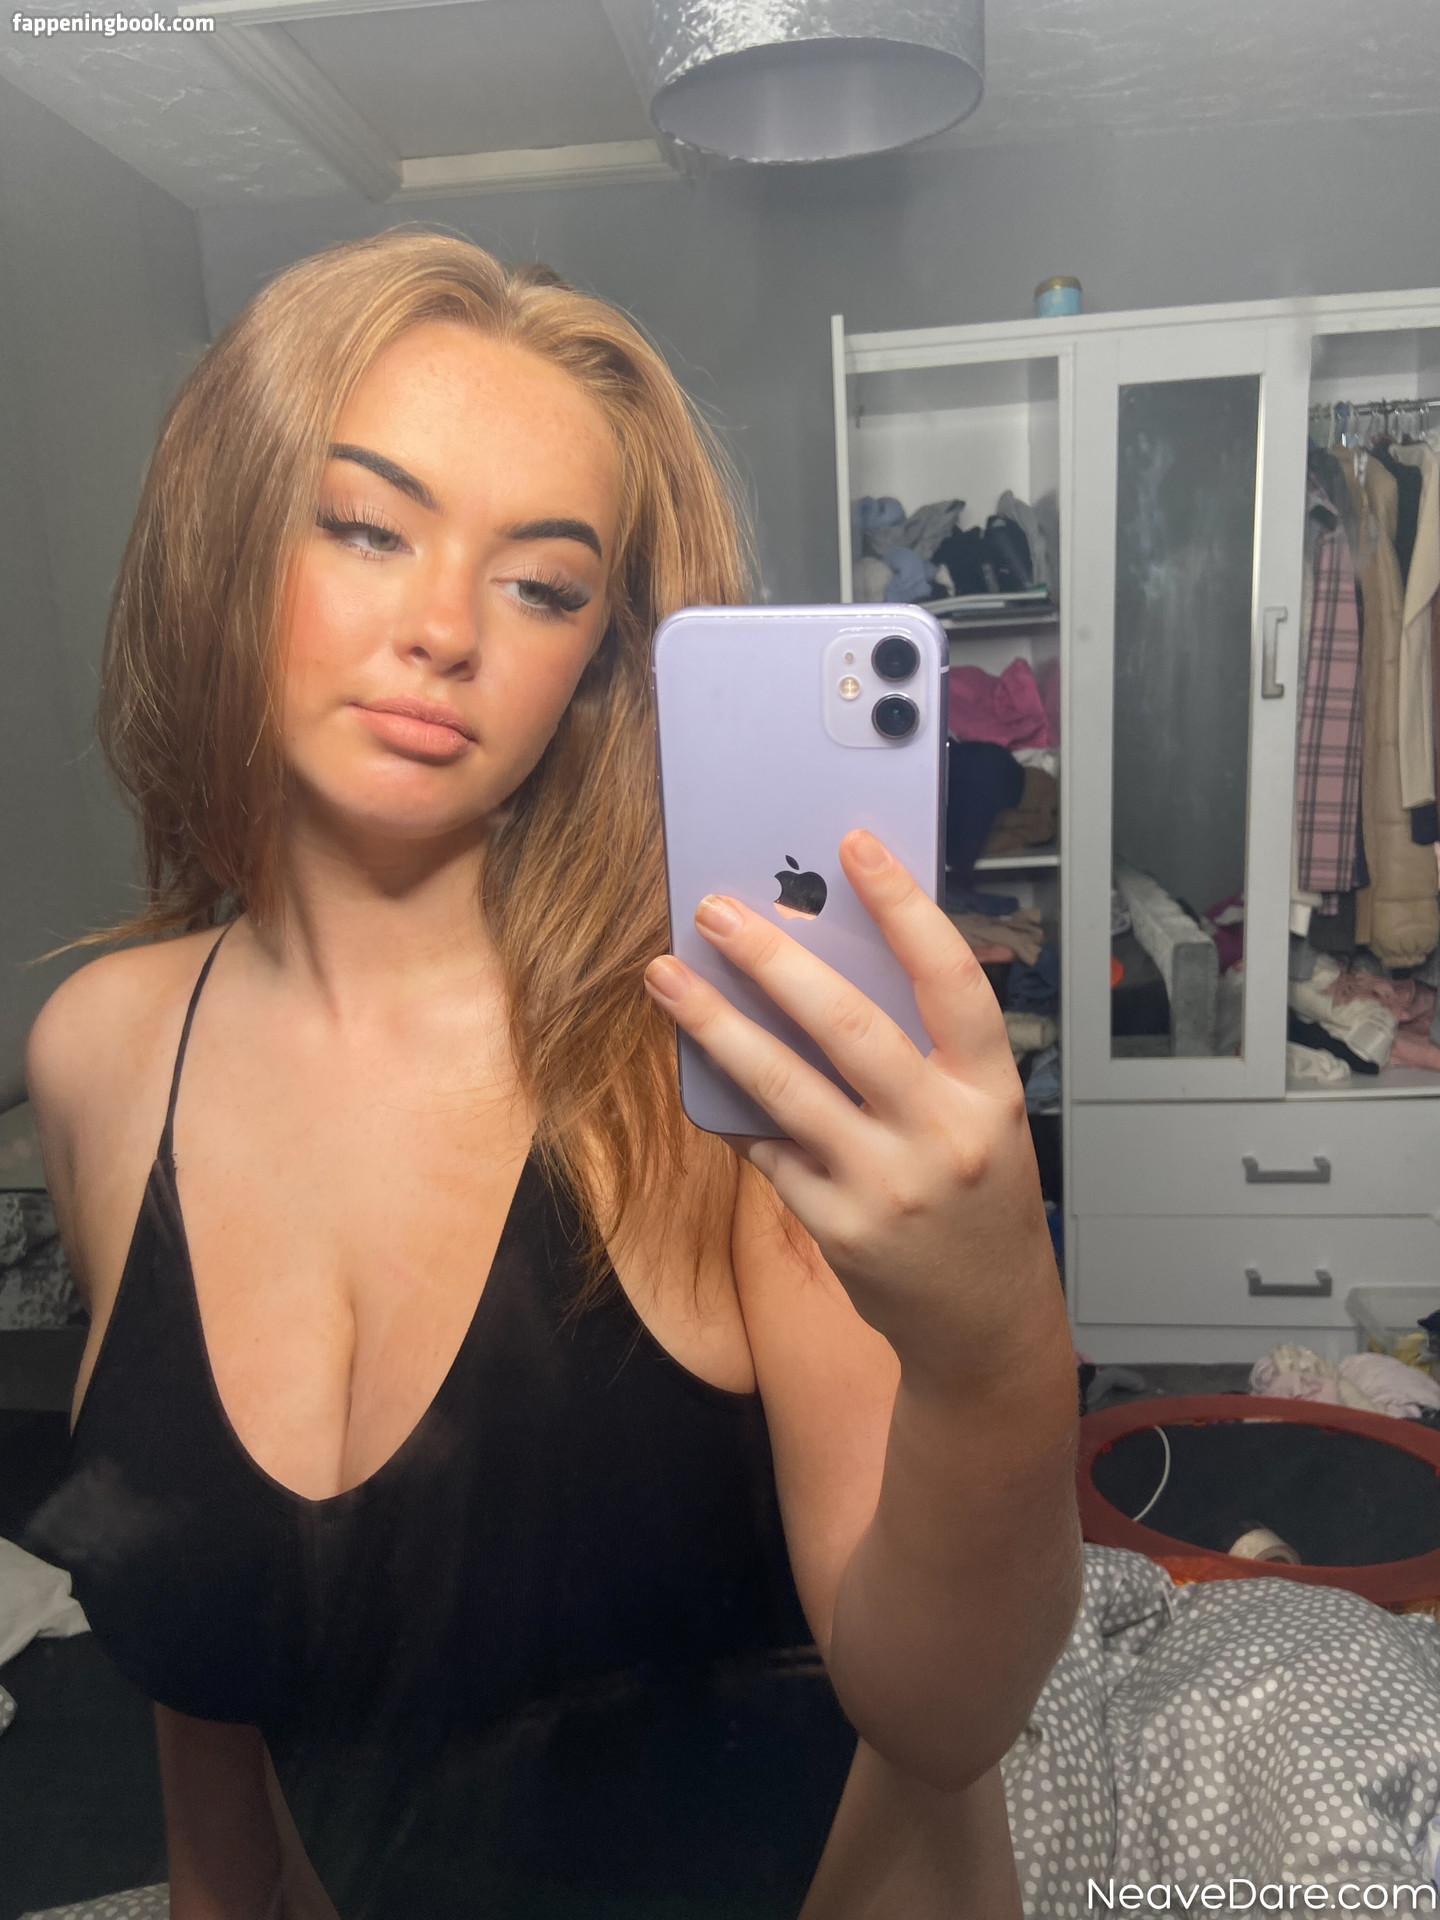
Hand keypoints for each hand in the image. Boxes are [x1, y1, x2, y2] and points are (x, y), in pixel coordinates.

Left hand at [642, 829, 1056, 1393]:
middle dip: (773, 959)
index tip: (855, 846)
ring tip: (667, 976)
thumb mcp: (982, 1117)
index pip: (951, 979)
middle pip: (849, 1025)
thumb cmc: (979, 1203)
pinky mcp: (836, 1225)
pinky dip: (729, 1105)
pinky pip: (766, 1148)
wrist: (984, 1322)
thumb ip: (926, 1051)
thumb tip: (830, 963)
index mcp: (991, 1092)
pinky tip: (695, 1068)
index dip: (904, 906)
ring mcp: (885, 1184)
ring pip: (784, 1086)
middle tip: (719, 911)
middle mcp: (943, 1135)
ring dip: (716, 1024)